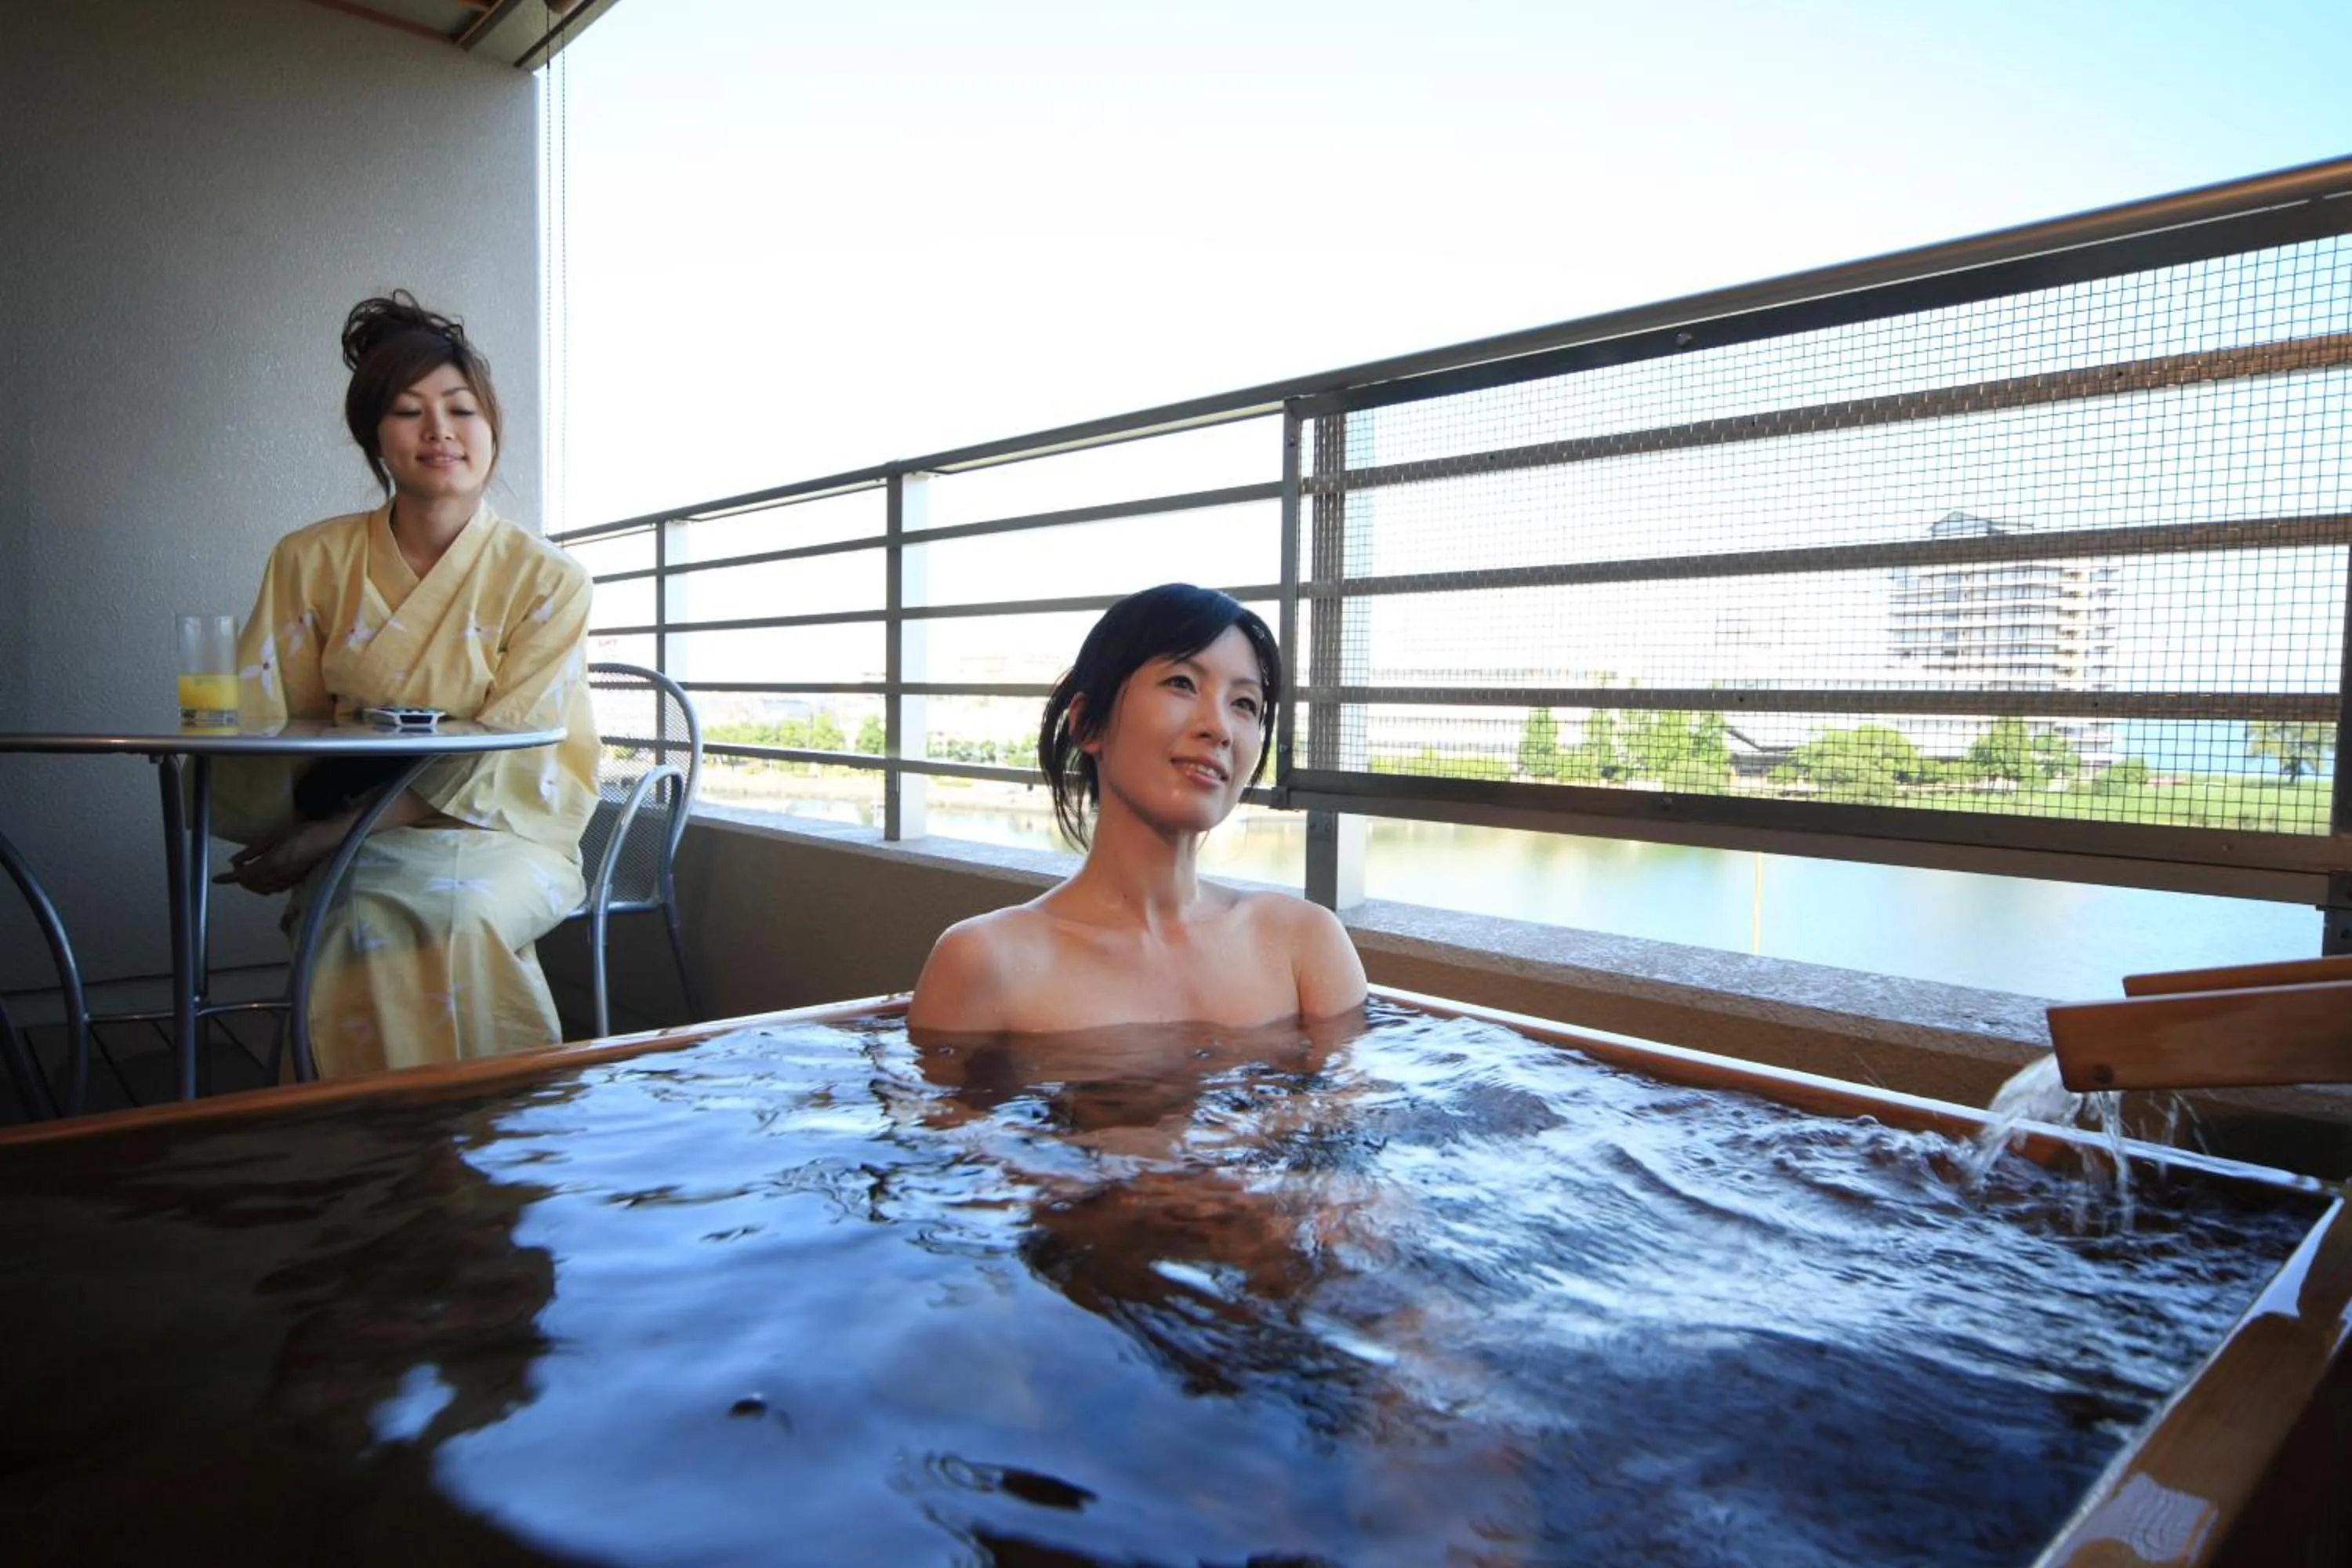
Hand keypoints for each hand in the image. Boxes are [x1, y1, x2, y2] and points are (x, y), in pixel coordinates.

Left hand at [215, 818, 345, 895]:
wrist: (330, 839)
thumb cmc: (303, 832)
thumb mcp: (275, 836)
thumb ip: (253, 850)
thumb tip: (234, 861)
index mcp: (271, 863)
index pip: (243, 876)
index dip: (228, 878)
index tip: (216, 879)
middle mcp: (277, 876)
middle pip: (251, 886)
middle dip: (240, 878)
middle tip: (240, 865)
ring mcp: (287, 881)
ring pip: (261, 890)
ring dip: (251, 884)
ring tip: (250, 872)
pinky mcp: (294, 882)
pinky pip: (273, 890)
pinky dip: (263, 886)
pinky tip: (266, 876)